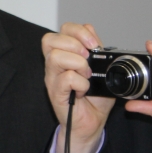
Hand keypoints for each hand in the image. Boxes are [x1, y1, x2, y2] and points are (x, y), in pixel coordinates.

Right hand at [43, 23, 114, 152]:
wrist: (93, 123)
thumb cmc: (95, 98)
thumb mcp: (102, 69)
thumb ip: (96, 50)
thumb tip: (91, 31)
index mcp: (65, 54)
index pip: (62, 30)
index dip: (78, 31)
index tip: (94, 44)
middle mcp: (54, 65)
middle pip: (50, 39)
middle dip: (74, 45)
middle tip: (87, 58)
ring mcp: (53, 78)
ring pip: (55, 57)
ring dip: (77, 64)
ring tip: (87, 75)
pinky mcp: (55, 93)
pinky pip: (66, 79)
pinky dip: (80, 83)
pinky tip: (85, 90)